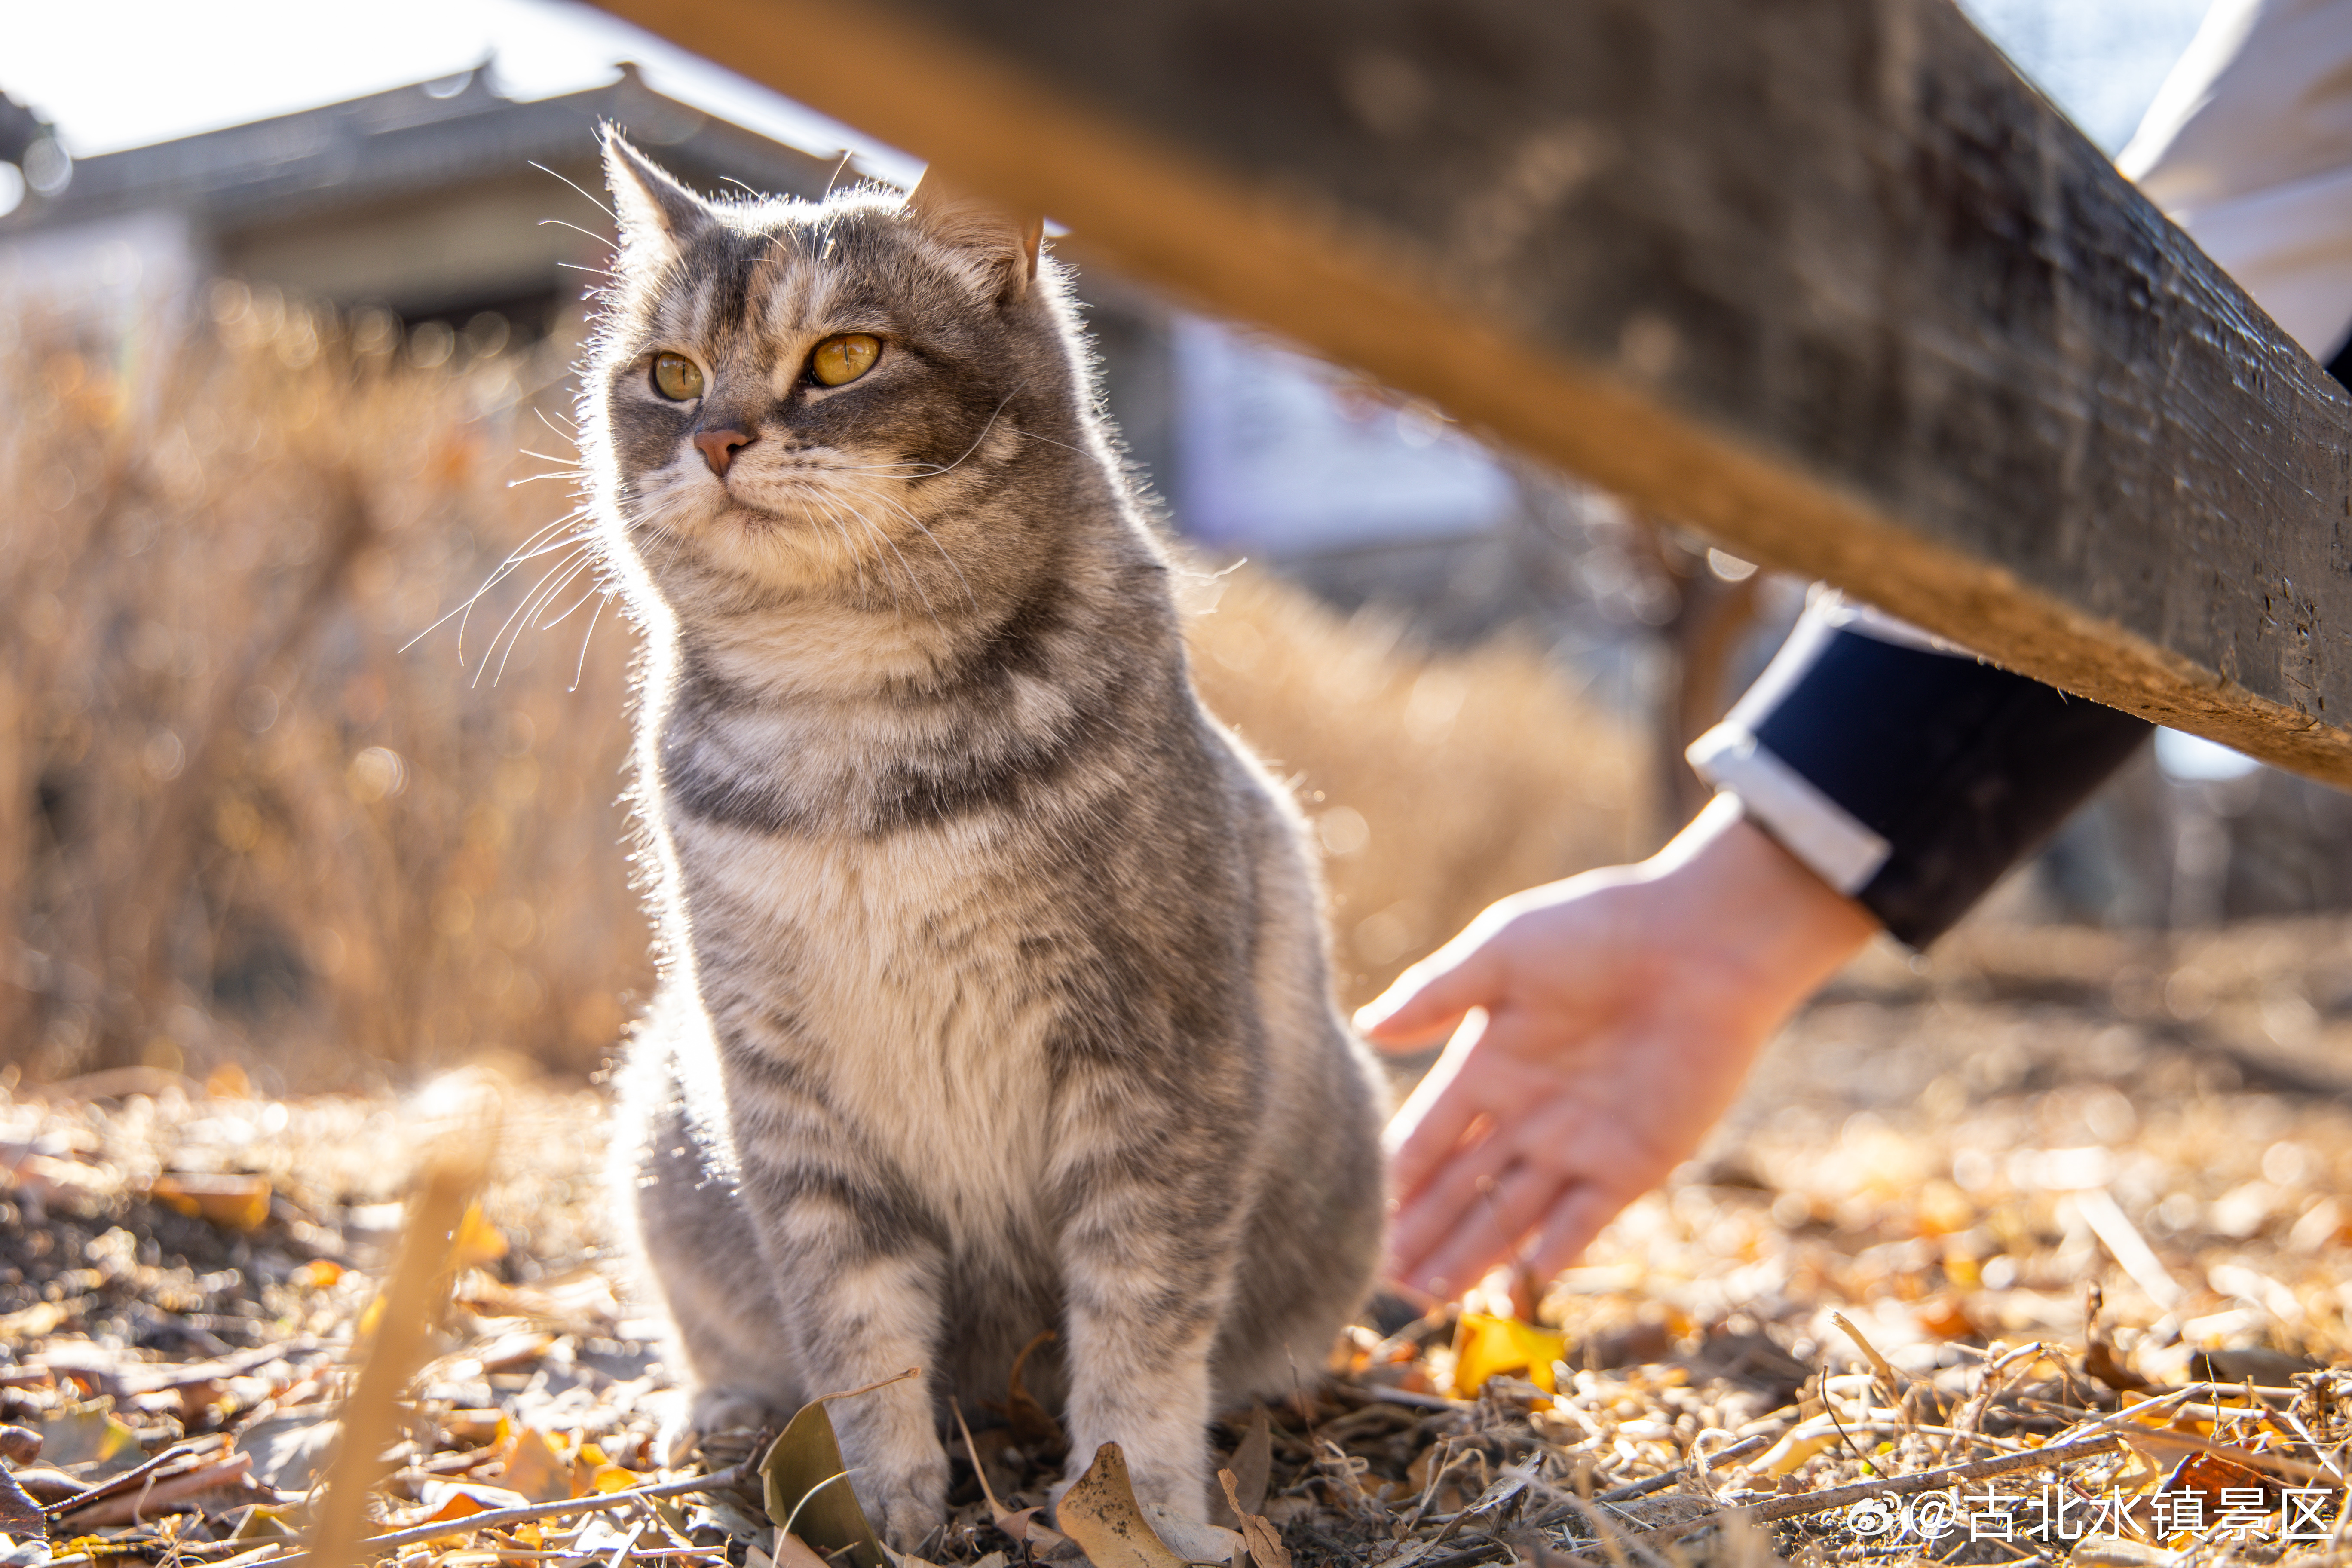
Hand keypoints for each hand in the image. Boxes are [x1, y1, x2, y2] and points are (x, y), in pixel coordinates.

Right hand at [1359, 796, 1876, 1298]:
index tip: (1361, 1221)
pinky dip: (1549, 1254)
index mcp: (1488, 1063)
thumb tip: (1365, 1028)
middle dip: (1424, 1234)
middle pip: (1462, 1188)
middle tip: (1385, 1282)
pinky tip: (1513, 1287)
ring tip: (1428, 1299)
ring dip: (1472, 1255)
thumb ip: (1436, 994)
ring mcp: (1579, 1143)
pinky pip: (1582, 1221)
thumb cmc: (1600, 929)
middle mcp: (1527, 1112)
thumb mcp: (1503, 951)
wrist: (1707, 940)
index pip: (1426, 1137)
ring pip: (1512, 1214)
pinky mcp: (1633, 1162)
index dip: (1395, 1181)